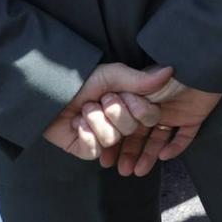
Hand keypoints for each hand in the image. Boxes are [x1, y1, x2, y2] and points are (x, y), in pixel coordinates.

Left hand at [43, 64, 170, 164]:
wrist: (52, 92)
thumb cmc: (84, 80)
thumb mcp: (113, 75)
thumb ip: (140, 79)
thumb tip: (170, 71)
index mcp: (133, 105)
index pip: (151, 117)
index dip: (139, 109)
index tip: (125, 95)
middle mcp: (123, 123)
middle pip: (131, 128)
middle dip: (112, 111)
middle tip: (101, 100)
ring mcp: (106, 138)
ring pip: (112, 138)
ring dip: (94, 119)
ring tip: (85, 110)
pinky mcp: (88, 150)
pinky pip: (94, 149)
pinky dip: (83, 133)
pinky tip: (77, 124)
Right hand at [114, 76, 221, 176]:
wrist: (200, 70)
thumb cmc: (167, 76)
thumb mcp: (140, 88)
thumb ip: (124, 103)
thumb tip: (102, 111)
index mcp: (143, 102)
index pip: (126, 126)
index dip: (116, 142)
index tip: (105, 158)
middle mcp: (158, 110)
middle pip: (141, 136)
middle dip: (130, 153)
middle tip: (122, 171)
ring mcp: (176, 114)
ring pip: (160, 140)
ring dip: (149, 155)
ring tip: (137, 171)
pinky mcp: (194, 118)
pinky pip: (184, 137)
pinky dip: (175, 147)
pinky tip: (164, 155)